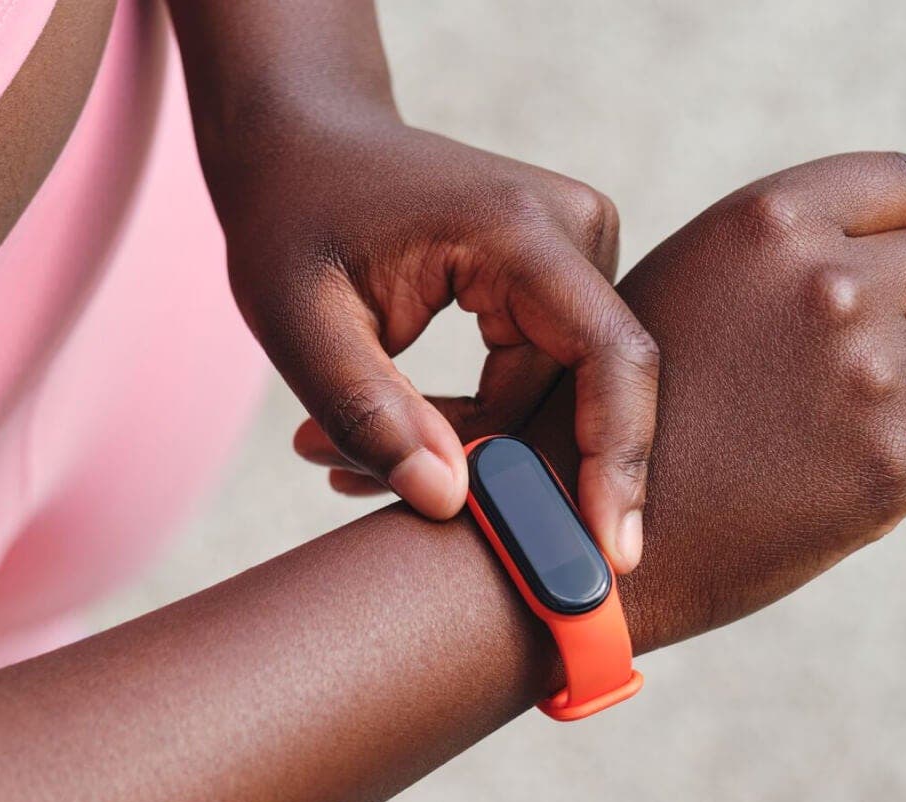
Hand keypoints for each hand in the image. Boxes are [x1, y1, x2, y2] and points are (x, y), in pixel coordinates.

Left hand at [213, 117, 657, 571]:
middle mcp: (572, 229)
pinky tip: (396, 432)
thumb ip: (369, 412)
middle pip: (578, 391)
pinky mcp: (559, 277)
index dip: (615, 461)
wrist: (301, 140)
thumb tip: (450, 503)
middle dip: (496, 467)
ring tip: (341, 459)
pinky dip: (475, 421)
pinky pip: (540, 377)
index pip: (607, 358)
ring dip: (471, 446)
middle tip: (357, 491)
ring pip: (555, 395)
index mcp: (519, 229)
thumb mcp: (299, 321)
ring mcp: (575, 249)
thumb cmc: (291, 218)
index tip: (610, 558)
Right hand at [523, 152, 905, 651]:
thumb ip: (773, 263)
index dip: (890, 236)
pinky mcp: (891, 466)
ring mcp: (865, 374)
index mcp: (767, 222)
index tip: (860, 282)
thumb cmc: (612, 418)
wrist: (572, 541)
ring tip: (834, 425)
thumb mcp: (678, 290)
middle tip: (840, 369)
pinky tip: (852, 473)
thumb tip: (874, 254)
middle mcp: (826, 283)